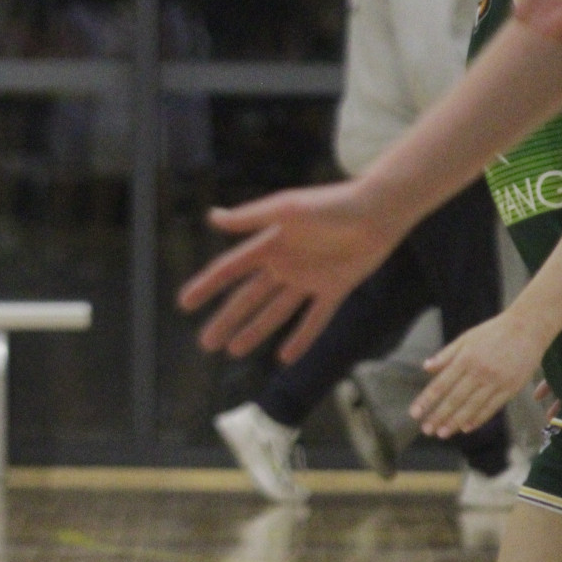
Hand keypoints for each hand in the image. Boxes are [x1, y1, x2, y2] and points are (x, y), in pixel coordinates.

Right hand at [177, 180, 399, 361]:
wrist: (377, 210)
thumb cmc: (331, 203)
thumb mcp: (286, 208)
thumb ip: (251, 217)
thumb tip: (212, 218)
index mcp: (268, 243)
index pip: (230, 269)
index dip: (207, 286)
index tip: (184, 304)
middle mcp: (284, 264)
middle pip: (248, 298)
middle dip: (226, 320)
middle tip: (205, 344)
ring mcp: (308, 279)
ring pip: (275, 312)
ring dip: (255, 331)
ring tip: (234, 351)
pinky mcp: (334, 289)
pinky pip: (314, 319)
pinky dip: (301, 338)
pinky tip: (285, 357)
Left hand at [410, 310, 546, 438]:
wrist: (528, 328)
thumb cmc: (494, 331)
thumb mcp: (466, 338)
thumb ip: (446, 355)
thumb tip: (426, 368)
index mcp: (465, 359)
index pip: (441, 384)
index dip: (426, 400)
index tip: (414, 413)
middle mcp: (479, 372)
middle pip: (455, 399)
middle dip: (439, 416)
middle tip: (426, 430)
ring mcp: (497, 382)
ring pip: (472, 407)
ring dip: (456, 422)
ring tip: (442, 434)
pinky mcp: (511, 389)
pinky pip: (492, 408)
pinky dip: (478, 419)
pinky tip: (466, 428)